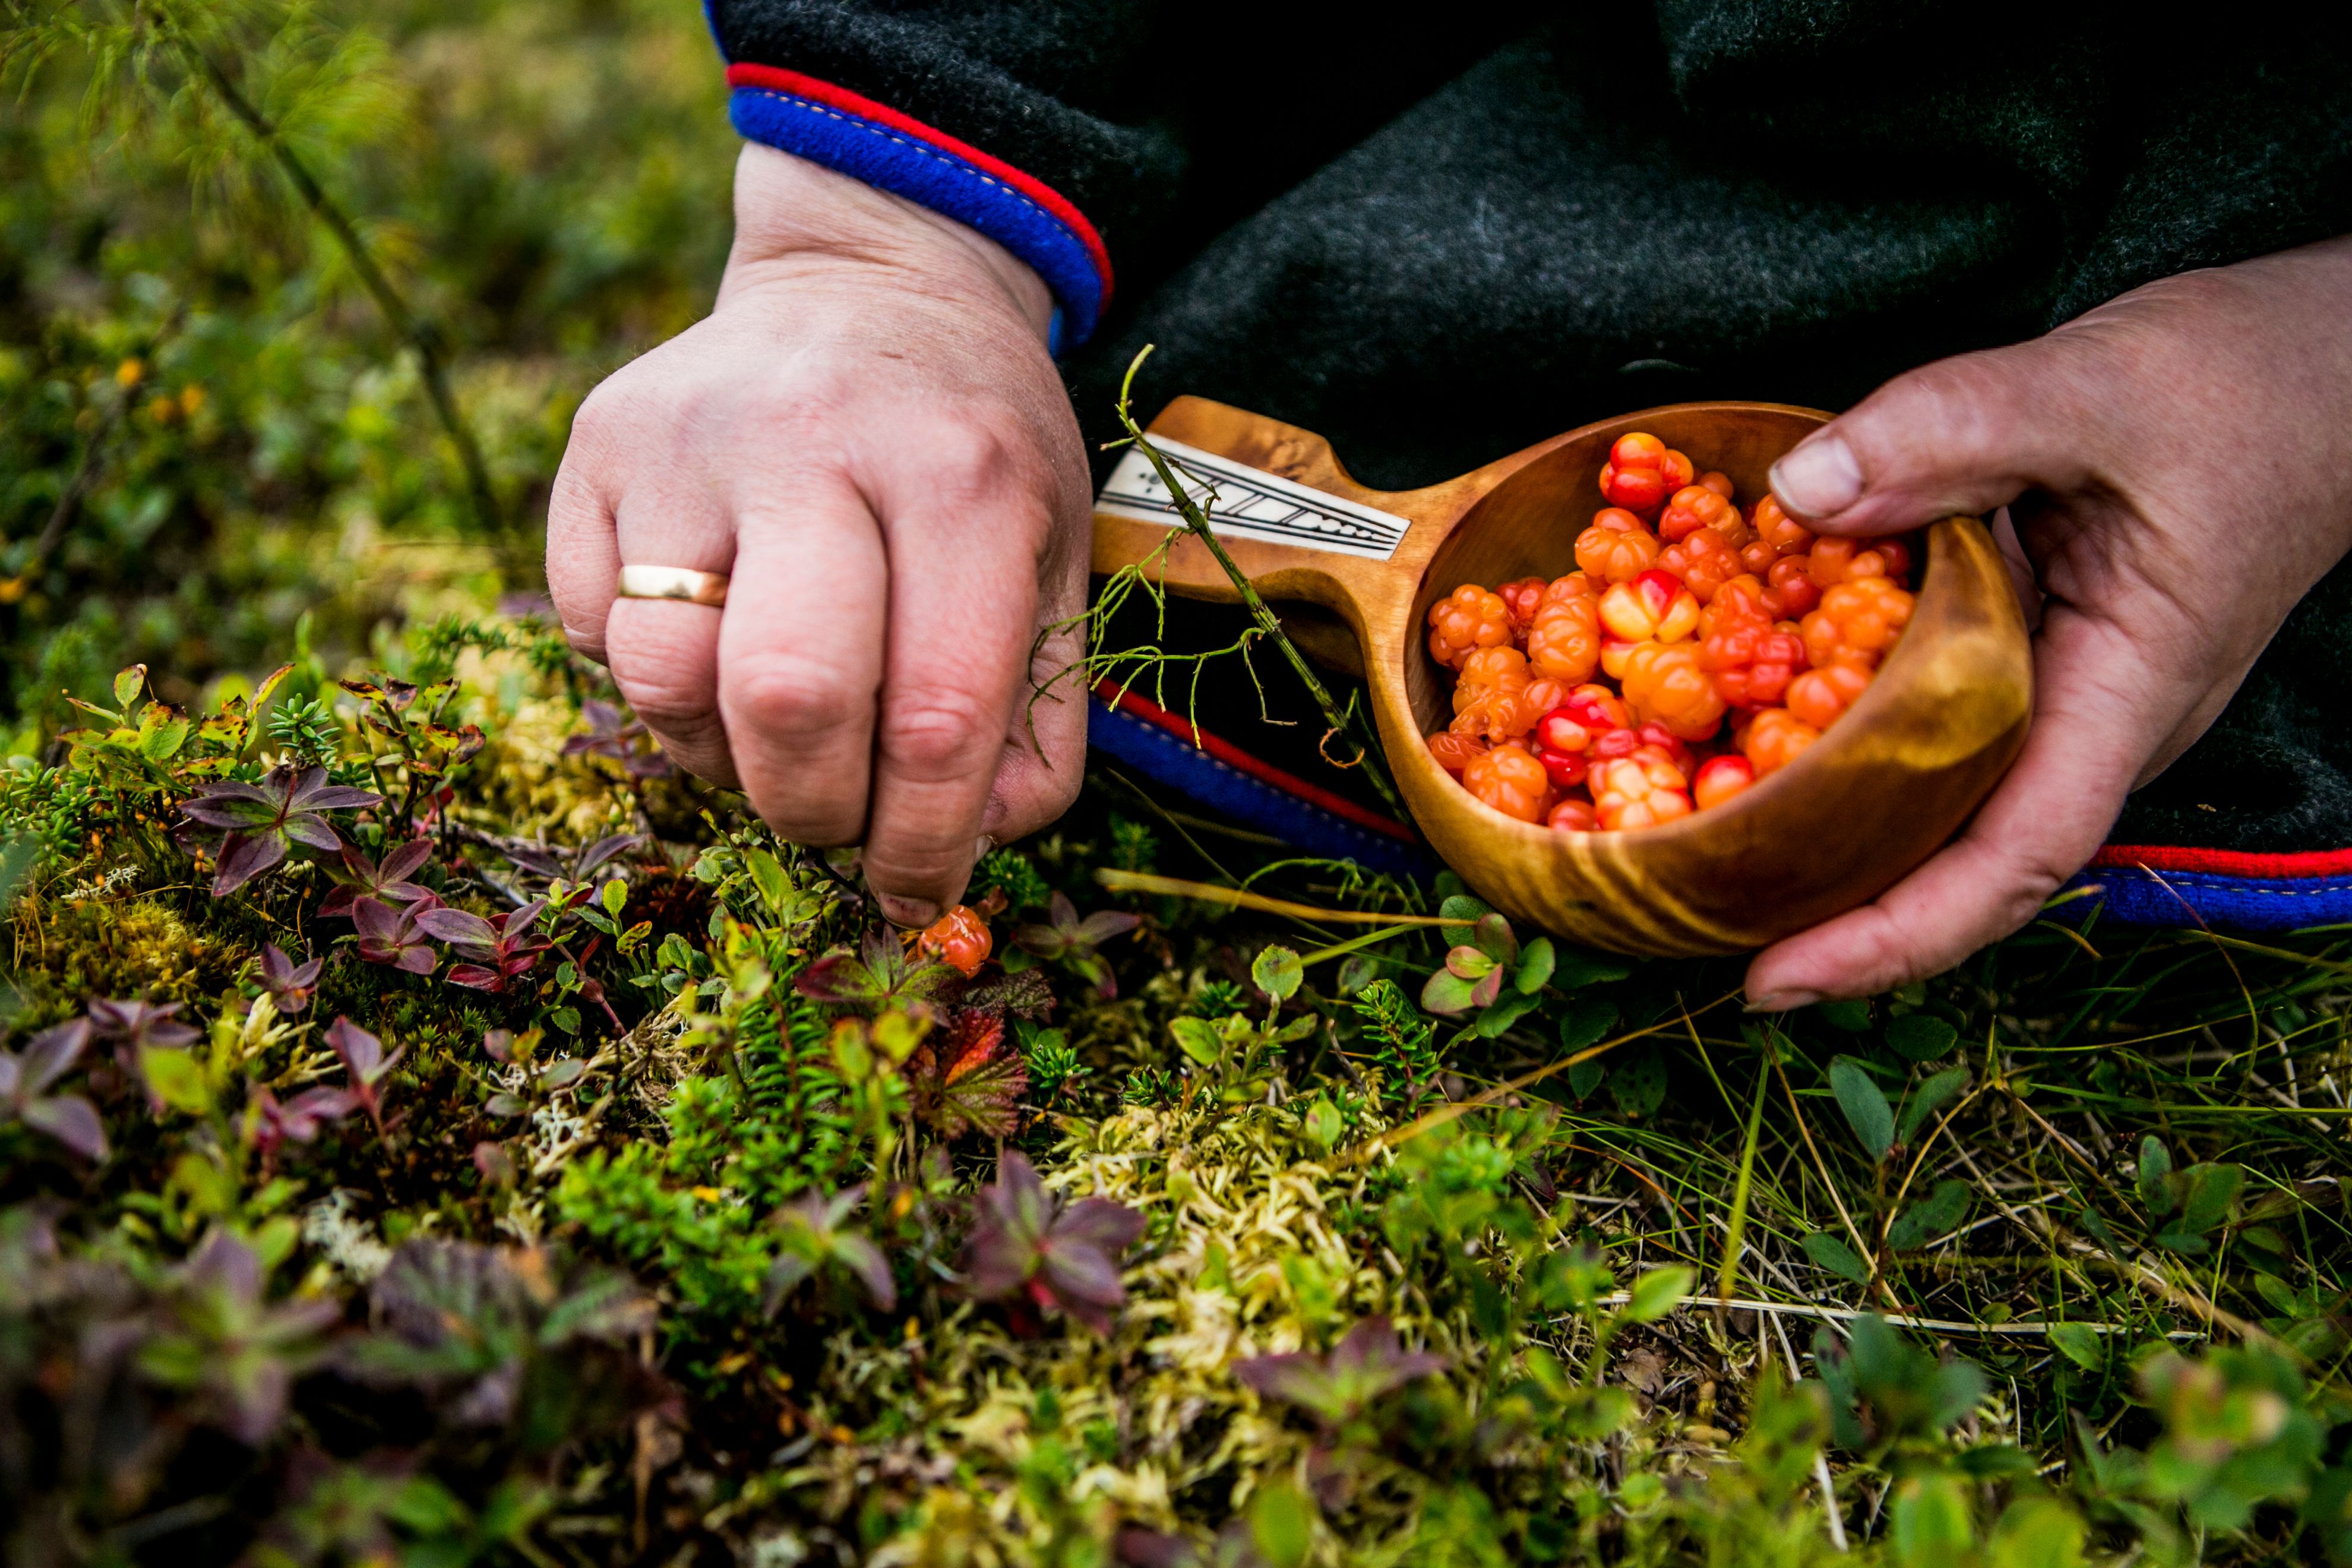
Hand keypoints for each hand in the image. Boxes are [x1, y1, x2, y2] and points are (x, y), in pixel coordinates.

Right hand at [547, 145, 1092, 926]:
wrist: (873, 283)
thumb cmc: (976, 450)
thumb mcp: (1056, 558)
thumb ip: (1038, 718)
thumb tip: (962, 855)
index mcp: (962, 477)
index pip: (935, 719)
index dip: (922, 844)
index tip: (917, 891)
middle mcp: (818, 441)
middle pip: (787, 701)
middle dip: (812, 808)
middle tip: (837, 814)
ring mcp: (689, 437)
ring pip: (663, 681)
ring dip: (721, 756)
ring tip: (777, 727)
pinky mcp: (599, 442)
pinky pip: (590, 630)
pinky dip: (656, 681)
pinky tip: (718, 636)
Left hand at [1745, 235, 2351, 1006]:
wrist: (2329, 362)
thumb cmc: (2250, 382)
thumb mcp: (2095, 385)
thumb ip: (1951, 427)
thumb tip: (1803, 490)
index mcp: (2126, 693)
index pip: (2013, 862)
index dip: (1894, 938)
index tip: (1778, 980)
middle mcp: (2092, 720)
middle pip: (1957, 859)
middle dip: (1832, 911)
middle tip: (1691, 924)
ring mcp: (2064, 691)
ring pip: (1940, 796)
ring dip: (1829, 830)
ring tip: (1700, 856)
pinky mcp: (2034, 646)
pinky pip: (1935, 716)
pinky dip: (1846, 728)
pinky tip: (1754, 720)